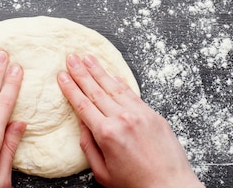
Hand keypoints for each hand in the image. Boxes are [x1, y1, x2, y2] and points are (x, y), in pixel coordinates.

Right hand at [57, 54, 203, 187]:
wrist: (171, 187)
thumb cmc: (136, 185)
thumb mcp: (103, 173)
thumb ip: (88, 146)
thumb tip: (82, 124)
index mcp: (106, 134)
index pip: (83, 104)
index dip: (70, 88)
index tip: (62, 76)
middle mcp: (122, 119)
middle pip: (96, 90)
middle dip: (81, 72)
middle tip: (71, 58)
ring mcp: (139, 114)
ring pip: (114, 87)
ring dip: (99, 71)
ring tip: (88, 58)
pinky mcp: (153, 114)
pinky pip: (132, 93)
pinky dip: (120, 82)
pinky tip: (112, 74)